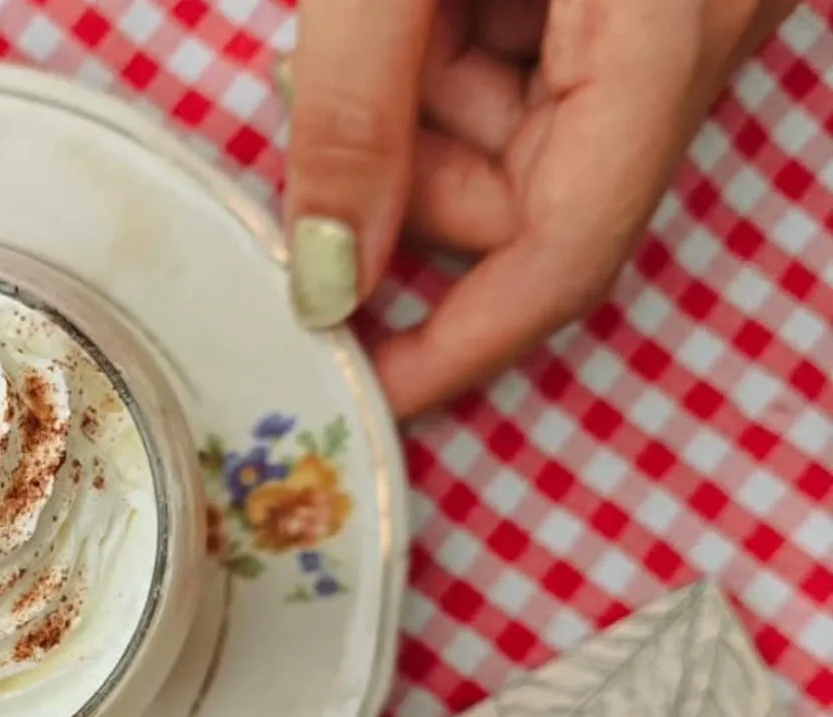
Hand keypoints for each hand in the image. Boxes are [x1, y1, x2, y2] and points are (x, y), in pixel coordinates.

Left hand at [280, 0, 798, 417]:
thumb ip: (352, 113)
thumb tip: (329, 279)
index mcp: (667, 28)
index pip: (568, 252)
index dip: (456, 341)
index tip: (362, 385)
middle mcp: (700, 34)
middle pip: (533, 202)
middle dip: (407, 177)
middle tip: (309, 87)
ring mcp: (681, 15)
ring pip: (525, 144)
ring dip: (418, 106)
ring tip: (376, 16)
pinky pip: (543, 76)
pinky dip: (452, 60)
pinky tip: (418, 7)